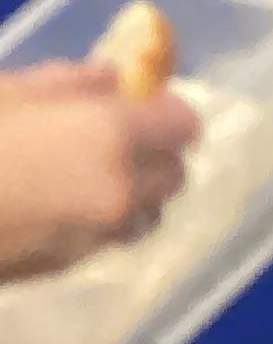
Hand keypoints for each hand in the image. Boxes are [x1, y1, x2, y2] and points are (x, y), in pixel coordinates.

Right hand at [0, 63, 199, 283]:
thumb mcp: (4, 91)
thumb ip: (67, 83)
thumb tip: (110, 77)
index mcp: (111, 136)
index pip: (184, 124)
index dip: (164, 112)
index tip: (141, 105)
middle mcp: (121, 191)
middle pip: (174, 174)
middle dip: (154, 155)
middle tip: (113, 138)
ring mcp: (96, 236)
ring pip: (147, 214)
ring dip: (133, 194)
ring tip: (85, 175)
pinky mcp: (69, 266)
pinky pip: (109, 238)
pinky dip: (102, 220)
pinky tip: (57, 204)